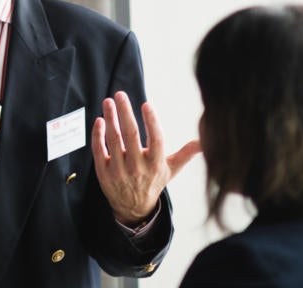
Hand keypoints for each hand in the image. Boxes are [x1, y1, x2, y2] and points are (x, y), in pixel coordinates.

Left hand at [91, 92, 200, 224]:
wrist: (134, 208)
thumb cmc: (153, 181)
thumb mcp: (171, 169)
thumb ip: (185, 154)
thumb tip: (204, 142)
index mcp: (156, 163)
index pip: (156, 139)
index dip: (152, 121)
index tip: (147, 104)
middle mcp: (138, 167)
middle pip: (131, 135)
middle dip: (125, 112)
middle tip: (120, 94)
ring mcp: (119, 170)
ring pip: (114, 140)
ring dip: (110, 118)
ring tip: (108, 102)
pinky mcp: (104, 172)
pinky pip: (99, 150)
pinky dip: (98, 135)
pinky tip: (99, 120)